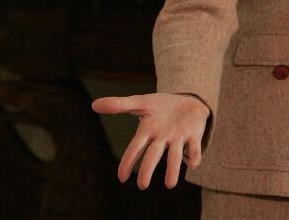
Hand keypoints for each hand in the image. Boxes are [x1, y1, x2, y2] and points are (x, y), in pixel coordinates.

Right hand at [91, 93, 209, 188]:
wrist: (188, 101)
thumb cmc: (161, 106)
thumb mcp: (140, 102)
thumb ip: (119, 105)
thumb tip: (93, 105)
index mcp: (148, 131)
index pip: (136, 147)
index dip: (128, 161)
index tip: (121, 177)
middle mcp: (162, 138)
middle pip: (153, 155)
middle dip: (148, 169)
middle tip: (142, 185)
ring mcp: (178, 138)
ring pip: (175, 155)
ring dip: (172, 169)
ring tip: (170, 185)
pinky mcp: (194, 134)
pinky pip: (195, 146)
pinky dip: (194, 155)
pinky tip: (193, 163)